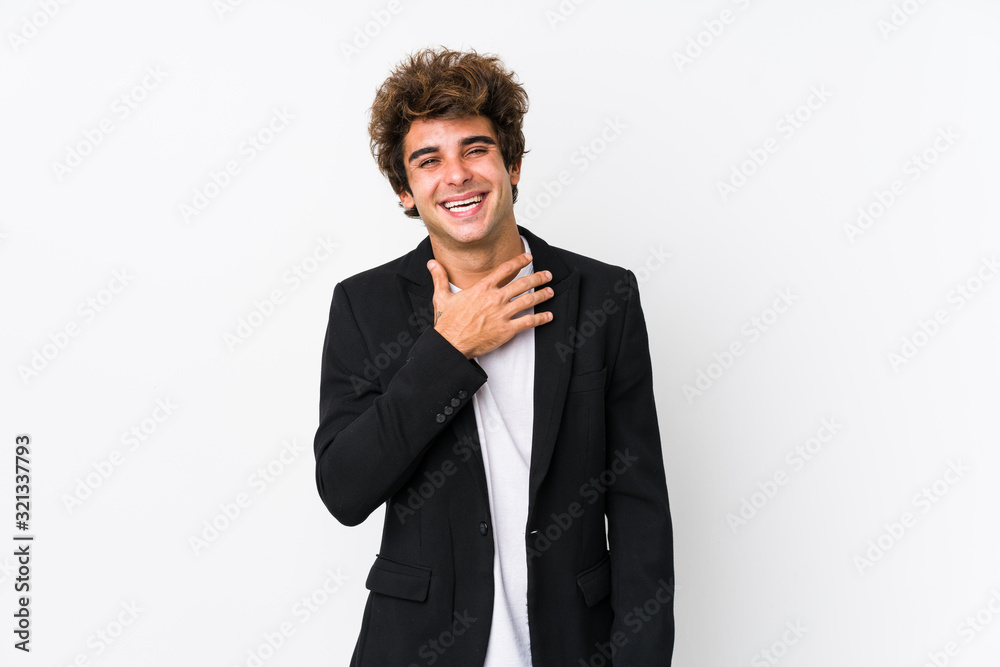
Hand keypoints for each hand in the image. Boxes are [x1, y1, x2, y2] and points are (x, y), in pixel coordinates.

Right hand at [427, 253, 554, 358]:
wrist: (451, 344)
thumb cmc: (447, 323)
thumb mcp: (441, 297)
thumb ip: (440, 278)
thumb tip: (432, 263)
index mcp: (482, 288)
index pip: (505, 269)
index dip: (519, 261)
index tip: (528, 257)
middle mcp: (495, 298)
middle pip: (522, 284)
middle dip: (538, 277)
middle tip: (547, 274)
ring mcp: (502, 314)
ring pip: (528, 300)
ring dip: (542, 295)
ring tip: (550, 291)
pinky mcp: (506, 329)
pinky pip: (528, 322)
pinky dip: (541, 318)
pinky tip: (548, 316)